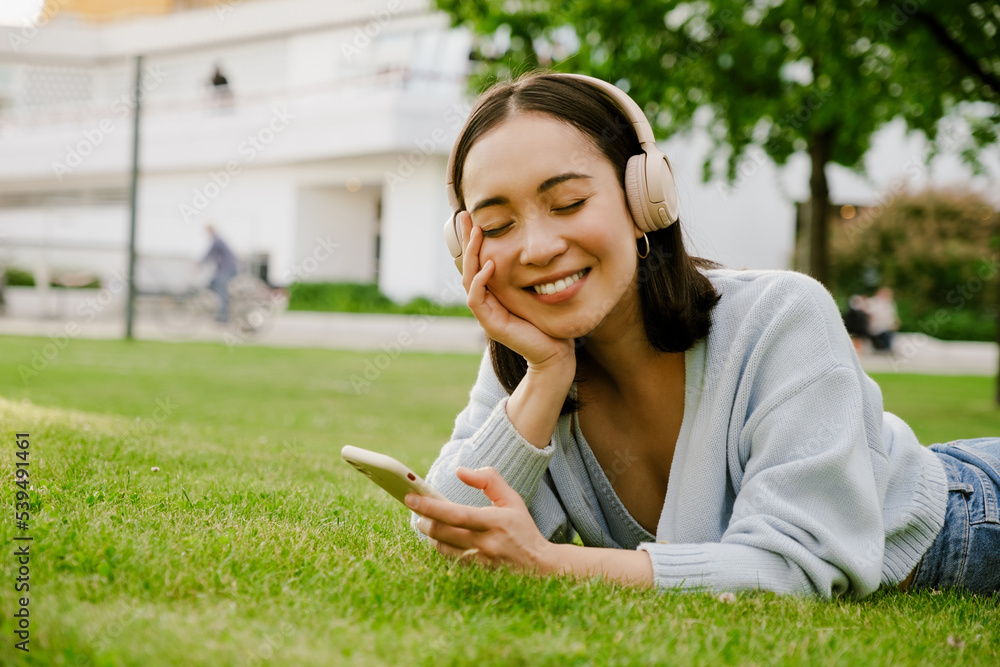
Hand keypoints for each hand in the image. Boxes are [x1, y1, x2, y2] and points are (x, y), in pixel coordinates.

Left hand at [407, 466, 553, 574]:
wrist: (541, 566)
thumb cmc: (522, 528)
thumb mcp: (512, 499)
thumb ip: (488, 480)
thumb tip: (461, 471)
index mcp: (495, 521)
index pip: (456, 514)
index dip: (430, 507)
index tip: (411, 498)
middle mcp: (486, 543)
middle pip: (443, 533)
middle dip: (424, 521)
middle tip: (417, 512)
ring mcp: (480, 562)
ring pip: (442, 548)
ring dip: (431, 534)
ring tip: (427, 523)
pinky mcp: (476, 573)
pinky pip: (450, 560)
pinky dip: (442, 547)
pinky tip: (441, 538)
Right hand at [459, 212, 574, 372]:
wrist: (555, 353)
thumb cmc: (551, 321)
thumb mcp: (540, 289)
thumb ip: (532, 272)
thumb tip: (538, 245)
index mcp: (495, 292)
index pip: (479, 261)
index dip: (475, 240)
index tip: (475, 217)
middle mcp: (486, 301)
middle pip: (469, 266)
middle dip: (467, 240)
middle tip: (465, 216)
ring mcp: (486, 314)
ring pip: (469, 280)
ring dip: (473, 255)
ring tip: (477, 233)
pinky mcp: (491, 325)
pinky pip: (477, 299)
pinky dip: (481, 281)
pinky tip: (490, 264)